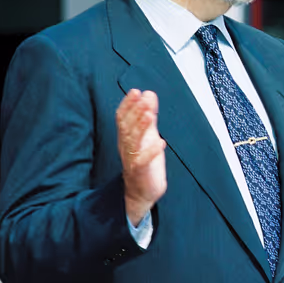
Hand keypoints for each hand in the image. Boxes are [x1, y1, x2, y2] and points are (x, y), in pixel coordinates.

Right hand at [117, 89, 166, 224]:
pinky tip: (161, 143)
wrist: (141, 192)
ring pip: (133, 142)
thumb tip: (149, 94)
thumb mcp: (147, 135)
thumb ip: (148, 116)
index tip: (136, 91)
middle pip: (126, 127)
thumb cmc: (144, 161)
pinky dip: (151, 152)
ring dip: (141, 127)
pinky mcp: (140, 172)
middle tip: (144, 99)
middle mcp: (126, 147)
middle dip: (135, 112)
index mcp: (126, 137)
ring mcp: (131, 159)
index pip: (122, 118)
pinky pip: (143, 161)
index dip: (128, 104)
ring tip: (150, 115)